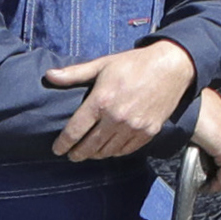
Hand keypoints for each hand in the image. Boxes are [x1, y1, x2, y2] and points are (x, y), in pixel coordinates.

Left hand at [44, 38, 196, 161]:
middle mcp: (116, 118)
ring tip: (89, 153)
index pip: (75, 131)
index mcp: (101, 101)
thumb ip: (74, 73)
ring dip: (96, 155)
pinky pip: (127, 150)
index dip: (63, 144)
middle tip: (71, 156)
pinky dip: (115, 152)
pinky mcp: (149, 132)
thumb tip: (49, 76)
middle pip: (90, 146)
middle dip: (77, 154)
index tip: (57, 149)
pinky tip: (110, 149)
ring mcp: (134, 127)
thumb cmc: (134, 64)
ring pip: (108, 151)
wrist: (172, 67)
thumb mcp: (102, 65)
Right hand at [185, 85, 220, 192]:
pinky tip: (204, 184)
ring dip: (218, 184)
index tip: (209, 178)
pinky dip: (215, 185)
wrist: (189, 100)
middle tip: (204, 183)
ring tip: (203, 184)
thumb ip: (212, 139)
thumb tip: (204, 151)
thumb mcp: (208, 125)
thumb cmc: (193, 109)